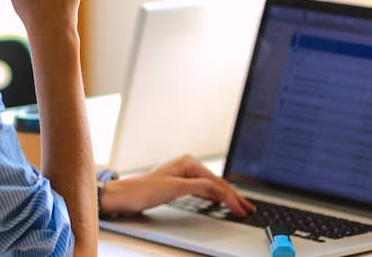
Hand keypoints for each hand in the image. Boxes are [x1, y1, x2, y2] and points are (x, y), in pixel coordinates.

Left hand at [99, 155, 255, 216]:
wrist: (124, 196)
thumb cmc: (143, 190)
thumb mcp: (175, 188)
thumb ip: (201, 188)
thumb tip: (221, 190)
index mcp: (188, 163)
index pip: (216, 182)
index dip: (231, 197)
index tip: (241, 209)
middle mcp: (187, 166)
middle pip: (216, 183)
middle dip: (233, 197)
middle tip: (248, 209)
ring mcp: (183, 175)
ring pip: (211, 187)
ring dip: (226, 197)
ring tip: (240, 206)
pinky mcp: (179, 185)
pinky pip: (203, 190)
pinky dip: (215, 197)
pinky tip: (220, 201)